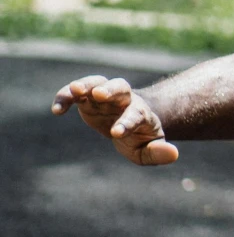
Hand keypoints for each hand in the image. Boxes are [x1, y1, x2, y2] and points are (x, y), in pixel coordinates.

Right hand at [51, 75, 178, 165]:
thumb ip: (159, 152)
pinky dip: (65, 96)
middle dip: (110, 89)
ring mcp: (105, 96)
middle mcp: (123, 99)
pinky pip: (75, 93)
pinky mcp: (87, 98)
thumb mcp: (149, 149)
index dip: (126, 123)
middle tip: (99, 94)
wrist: (131, 119)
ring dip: (86, 85)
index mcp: (141, 113)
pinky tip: (57, 110)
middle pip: (120, 87)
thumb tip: (174, 154)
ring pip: (97, 82)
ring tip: (74, 91)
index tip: (116, 134)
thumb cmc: (141, 136)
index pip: (136, 115)